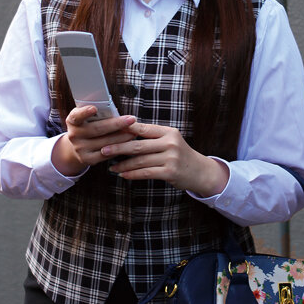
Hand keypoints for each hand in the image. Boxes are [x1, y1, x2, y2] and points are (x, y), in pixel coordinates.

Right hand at [52, 106, 135, 175]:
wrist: (79, 145)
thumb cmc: (88, 125)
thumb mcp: (88, 117)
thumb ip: (98, 114)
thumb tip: (115, 110)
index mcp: (73, 121)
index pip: (77, 116)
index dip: (85, 112)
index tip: (94, 108)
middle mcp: (74, 135)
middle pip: (97, 129)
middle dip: (117, 124)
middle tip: (131, 119)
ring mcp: (80, 149)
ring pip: (105, 143)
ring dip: (122, 137)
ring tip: (134, 131)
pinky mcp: (87, 159)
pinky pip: (107, 154)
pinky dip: (119, 147)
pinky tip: (128, 142)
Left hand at [102, 122, 228, 195]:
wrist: (200, 171)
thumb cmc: (179, 154)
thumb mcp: (170, 140)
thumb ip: (152, 136)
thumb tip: (125, 130)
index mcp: (168, 132)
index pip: (142, 128)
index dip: (124, 130)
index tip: (109, 131)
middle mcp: (170, 143)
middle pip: (138, 145)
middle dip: (118, 148)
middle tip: (103, 150)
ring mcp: (171, 158)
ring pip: (140, 161)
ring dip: (123, 165)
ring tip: (111, 167)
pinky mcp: (170, 172)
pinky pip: (146, 173)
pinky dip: (132, 174)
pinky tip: (123, 175)